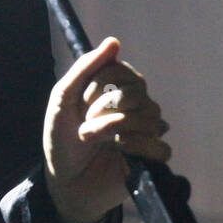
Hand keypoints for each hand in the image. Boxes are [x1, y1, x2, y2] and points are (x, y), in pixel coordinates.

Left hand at [43, 37, 171, 222]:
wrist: (63, 181)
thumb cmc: (61, 140)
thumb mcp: (62, 100)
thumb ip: (85, 68)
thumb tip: (113, 41)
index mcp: (116, 91)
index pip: (124, 72)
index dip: (101, 84)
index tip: (82, 100)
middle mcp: (135, 108)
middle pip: (138, 93)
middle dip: (104, 108)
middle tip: (85, 125)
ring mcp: (145, 132)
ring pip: (150, 118)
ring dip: (113, 129)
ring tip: (93, 140)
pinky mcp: (151, 159)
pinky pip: (160, 146)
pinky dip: (137, 147)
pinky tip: (119, 152)